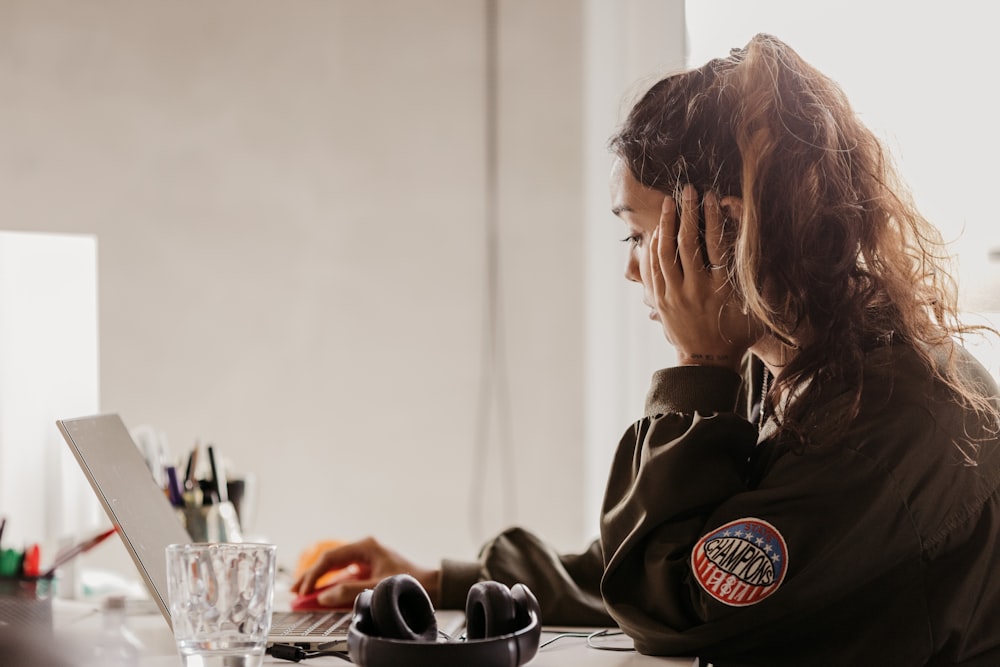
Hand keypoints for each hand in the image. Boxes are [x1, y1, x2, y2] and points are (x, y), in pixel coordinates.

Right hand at [290, 536, 440, 608]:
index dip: (313, 575)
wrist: (432, 585)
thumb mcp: (378, 586)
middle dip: (311, 577)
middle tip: (296, 591)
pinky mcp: (368, 570)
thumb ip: (350, 591)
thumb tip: (325, 595)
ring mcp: (366, 559)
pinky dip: (332, 586)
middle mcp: (364, 550)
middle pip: (330, 562)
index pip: (331, 558)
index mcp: (366, 546)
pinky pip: (344, 577)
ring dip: (320, 582)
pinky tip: (322, 595)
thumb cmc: (412, 580)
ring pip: (335, 570)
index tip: (304, 590)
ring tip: (303, 594)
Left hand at [648, 186, 755, 369]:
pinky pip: (654, 268)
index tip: (713, 197)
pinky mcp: (661, 300)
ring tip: (669, 203)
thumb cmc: (737, 335)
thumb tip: (775, 255)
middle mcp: (696, 290)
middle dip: (688, 212)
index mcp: (721, 289)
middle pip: (688, 242)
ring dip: (667, 224)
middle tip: (688, 190)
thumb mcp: (756, 311)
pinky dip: (655, 247)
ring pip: (666, 253)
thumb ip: (762, 284)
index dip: (714, 218)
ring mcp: (675, 295)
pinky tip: (658, 231)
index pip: (716, 245)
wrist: (707, 363)